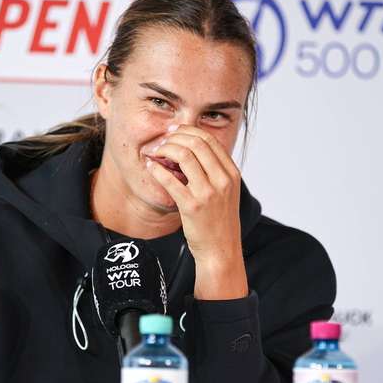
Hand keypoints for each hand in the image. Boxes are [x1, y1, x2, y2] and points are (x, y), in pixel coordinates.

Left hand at [146, 125, 247, 299]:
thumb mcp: (226, 193)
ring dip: (164, 149)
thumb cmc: (220, 222)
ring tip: (155, 153)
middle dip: (174, 137)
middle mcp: (222, 180)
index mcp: (231, 174)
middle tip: (161, 141)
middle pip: (196, 143)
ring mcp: (208, 193)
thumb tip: (194, 151)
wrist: (221, 251)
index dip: (188, 131)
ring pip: (184, 155)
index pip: (210, 140)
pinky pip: (170, 179)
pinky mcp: (192, 206)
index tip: (174, 131)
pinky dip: (157, 169)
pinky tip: (150, 167)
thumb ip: (215, 172)